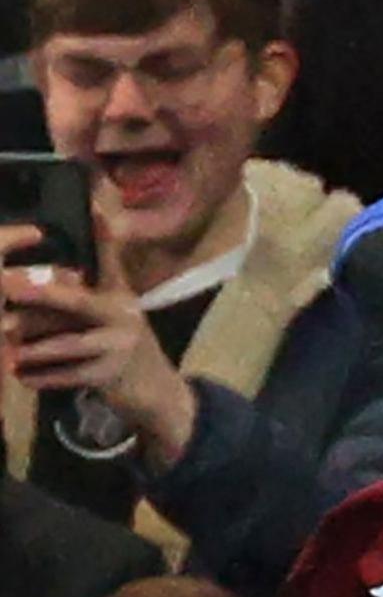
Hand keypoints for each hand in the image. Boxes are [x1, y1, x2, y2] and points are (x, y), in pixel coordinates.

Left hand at [1, 219, 194, 469]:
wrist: (153, 388)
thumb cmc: (123, 345)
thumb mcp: (115, 310)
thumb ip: (93, 287)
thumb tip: (63, 261)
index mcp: (120, 295)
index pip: (110, 260)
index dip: (103, 236)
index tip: (94, 208)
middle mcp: (123, 315)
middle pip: (77, 302)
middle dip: (40, 294)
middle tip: (8, 286)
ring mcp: (118, 346)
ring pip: (66, 344)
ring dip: (32, 348)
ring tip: (7, 349)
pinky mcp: (109, 375)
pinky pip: (67, 375)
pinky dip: (40, 377)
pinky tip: (20, 376)